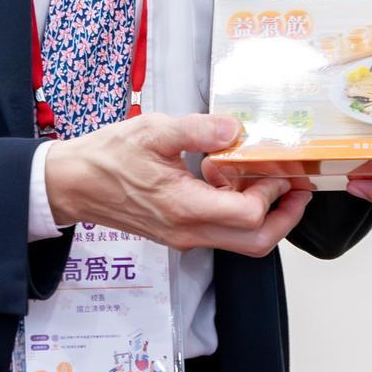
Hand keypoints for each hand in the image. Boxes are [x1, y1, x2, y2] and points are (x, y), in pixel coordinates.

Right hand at [43, 113, 310, 256]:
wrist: (72, 184)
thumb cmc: (108, 157)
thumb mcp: (153, 131)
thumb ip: (198, 130)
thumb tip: (235, 129)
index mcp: (184, 207)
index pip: (248, 216)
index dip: (270, 192)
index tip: (274, 166)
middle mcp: (188, 231)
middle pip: (255, 243)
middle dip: (285, 217)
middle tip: (298, 188)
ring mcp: (184, 236)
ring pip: (241, 242)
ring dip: (266, 217)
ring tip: (272, 181)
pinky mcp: (179, 232)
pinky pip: (222, 233)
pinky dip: (241, 214)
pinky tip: (236, 183)